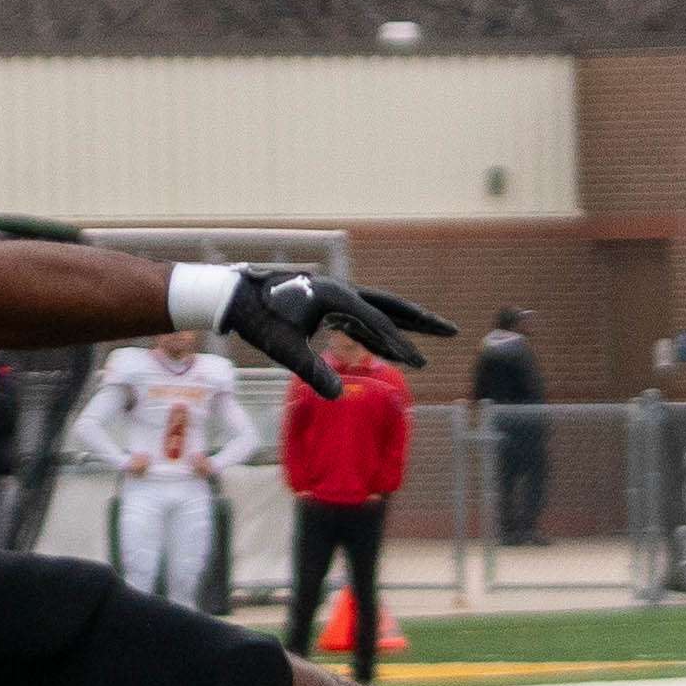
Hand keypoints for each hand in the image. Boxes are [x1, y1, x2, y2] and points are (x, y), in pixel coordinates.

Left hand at [215, 270, 449, 401]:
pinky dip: (376, 331)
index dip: (398, 344)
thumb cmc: (256, 321)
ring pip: (377, 309)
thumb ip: (312, 372)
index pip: (376, 321)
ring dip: (401, 327)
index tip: (418, 362)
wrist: (233, 298)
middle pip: (390, 305)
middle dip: (421, 320)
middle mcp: (340, 289)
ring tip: (424, 345)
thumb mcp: (284, 349)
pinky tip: (386, 347)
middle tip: (451, 331)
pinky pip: (360, 317)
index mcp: (334, 295)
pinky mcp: (326, 303)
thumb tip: (338, 396)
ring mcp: (334, 294)